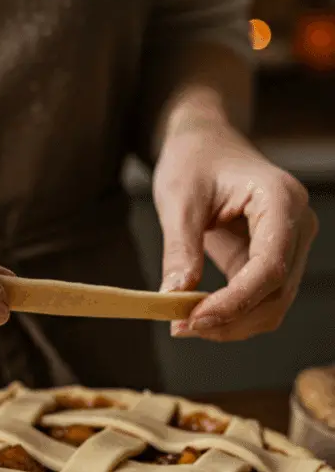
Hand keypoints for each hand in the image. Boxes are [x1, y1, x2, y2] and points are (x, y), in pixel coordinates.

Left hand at [153, 122, 317, 340]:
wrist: (205, 143)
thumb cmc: (194, 160)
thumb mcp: (178, 200)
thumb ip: (180, 250)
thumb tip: (175, 297)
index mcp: (280, 199)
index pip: (270, 266)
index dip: (236, 301)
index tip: (195, 319)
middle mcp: (297, 223)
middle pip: (278, 292)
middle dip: (232, 319)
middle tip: (182, 328)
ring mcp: (291, 243)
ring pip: (274, 303)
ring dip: (233, 323)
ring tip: (185, 323)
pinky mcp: (275, 258)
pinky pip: (261, 298)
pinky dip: (233, 314)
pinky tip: (198, 314)